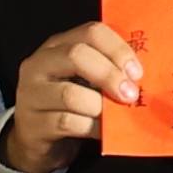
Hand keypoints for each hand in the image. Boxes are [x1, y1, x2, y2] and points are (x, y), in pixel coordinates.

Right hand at [0, 20, 139, 172]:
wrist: (35, 139)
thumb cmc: (69, 104)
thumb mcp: (84, 79)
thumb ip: (107, 68)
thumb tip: (141, 73)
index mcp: (58, 46)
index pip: (91, 32)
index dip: (118, 49)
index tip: (137, 72)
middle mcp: (39, 65)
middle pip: (77, 55)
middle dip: (110, 75)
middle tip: (130, 94)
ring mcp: (31, 95)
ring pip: (71, 94)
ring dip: (101, 106)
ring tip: (116, 116)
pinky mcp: (32, 124)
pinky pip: (67, 122)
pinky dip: (92, 128)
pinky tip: (103, 132)